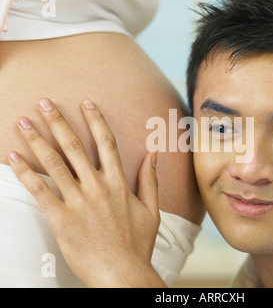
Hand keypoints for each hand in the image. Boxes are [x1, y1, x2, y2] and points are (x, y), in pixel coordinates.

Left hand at [8, 99, 164, 286]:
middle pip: (75, 146)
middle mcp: (97, 187)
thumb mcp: (152, 211)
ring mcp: (78, 202)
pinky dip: (25, 173)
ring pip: (54, 164)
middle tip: (45, 103)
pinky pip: (40, 190)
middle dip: (58, 122)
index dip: (95, 120)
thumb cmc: (137, 245)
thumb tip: (153, 155)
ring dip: (37, 140)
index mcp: (118, 183)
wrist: (122, 274)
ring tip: (23, 123)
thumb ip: (150, 180)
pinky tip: (13, 158)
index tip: (86, 103)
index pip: (106, 143)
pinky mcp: (61, 218)